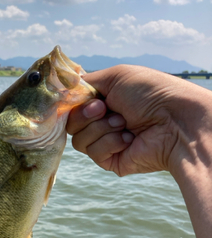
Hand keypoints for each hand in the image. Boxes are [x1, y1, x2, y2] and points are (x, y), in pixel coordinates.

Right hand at [68, 65, 204, 176]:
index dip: (72, 103)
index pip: (71, 105)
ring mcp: (106, 142)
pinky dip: (110, 142)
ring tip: (125, 123)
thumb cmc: (151, 93)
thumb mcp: (116, 76)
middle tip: (106, 108)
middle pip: (70, 124)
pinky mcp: (110, 161)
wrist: (175, 121)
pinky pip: (93, 152)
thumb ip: (84, 83)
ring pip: (79, 140)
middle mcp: (102, 122)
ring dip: (101, 128)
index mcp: (103, 100)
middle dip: (86, 114)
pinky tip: (129, 138)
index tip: (82, 98)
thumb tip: (62, 93)